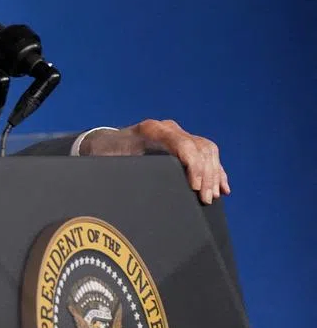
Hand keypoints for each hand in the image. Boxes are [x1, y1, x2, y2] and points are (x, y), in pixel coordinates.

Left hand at [81, 119, 229, 203]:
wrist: (106, 143)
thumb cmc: (107, 153)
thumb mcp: (111, 160)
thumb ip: (125, 168)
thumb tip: (141, 188)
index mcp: (151, 130)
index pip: (183, 144)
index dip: (194, 165)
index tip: (196, 187)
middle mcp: (167, 128)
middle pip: (200, 147)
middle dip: (207, 175)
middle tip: (206, 199)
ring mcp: (177, 134)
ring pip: (207, 150)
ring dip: (214, 174)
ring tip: (212, 197)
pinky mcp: (182, 142)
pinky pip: (206, 153)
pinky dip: (215, 170)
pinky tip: (222, 187)